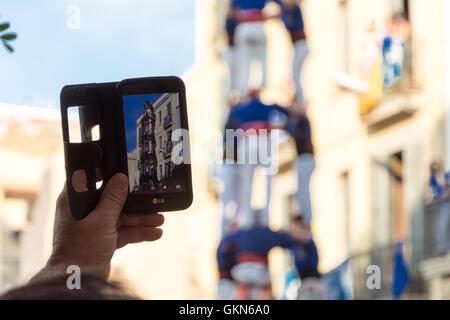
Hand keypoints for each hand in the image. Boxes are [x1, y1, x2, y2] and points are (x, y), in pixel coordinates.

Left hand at [41, 172, 163, 280]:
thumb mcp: (101, 219)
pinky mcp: (103, 239)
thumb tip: (120, 179)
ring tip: (159, 220)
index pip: (90, 180)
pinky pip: (123, 231)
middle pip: (112, 200)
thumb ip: (113, 198)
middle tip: (150, 199)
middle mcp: (84, 211)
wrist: (78, 280)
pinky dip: (137, 232)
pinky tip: (154, 233)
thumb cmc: (80, 249)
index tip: (123, 171)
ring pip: (121, 217)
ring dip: (140, 219)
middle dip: (133, 203)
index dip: (106, 174)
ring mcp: (94, 226)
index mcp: (75, 201)